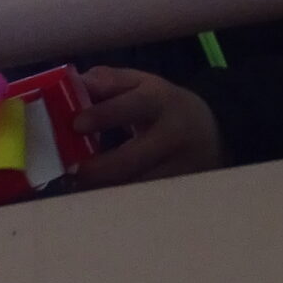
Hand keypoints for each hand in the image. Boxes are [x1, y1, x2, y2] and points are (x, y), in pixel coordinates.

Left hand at [66, 67, 223, 187]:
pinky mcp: (178, 192)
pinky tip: (99, 196)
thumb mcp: (141, 83)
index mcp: (162, 101)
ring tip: (79, 185)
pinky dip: (117, 199)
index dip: (105, 115)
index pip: (134, 106)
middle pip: (134, 158)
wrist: (211, 132)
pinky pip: (142, 200)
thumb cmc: (162, 106)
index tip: (77, 125)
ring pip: (136, 186)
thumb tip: (74, 84)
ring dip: (105, 188)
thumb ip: (107, 81)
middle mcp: (173, 136)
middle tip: (71, 170)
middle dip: (99, 167)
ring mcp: (180, 168)